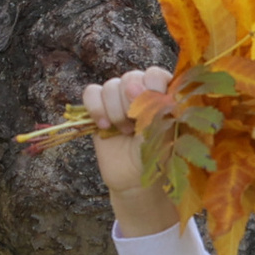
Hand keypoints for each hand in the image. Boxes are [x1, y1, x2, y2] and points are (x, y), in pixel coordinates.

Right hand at [82, 68, 179, 234]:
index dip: (152, 88)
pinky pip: (91, 93)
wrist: (136, 180)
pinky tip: (104, 126)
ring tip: (125, 132)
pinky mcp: (99, 109)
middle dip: (132, 103)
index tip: (154, 108)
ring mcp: (118, 99)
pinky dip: (96, 108)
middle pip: (130, 77)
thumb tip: (132, 88)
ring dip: (116, 110)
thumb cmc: (157, 156)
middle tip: (136, 125)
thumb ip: (154, 106)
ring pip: (110, 86)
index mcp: (163, 92)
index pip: (154, 74)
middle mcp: (141, 91)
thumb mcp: (163, 131)